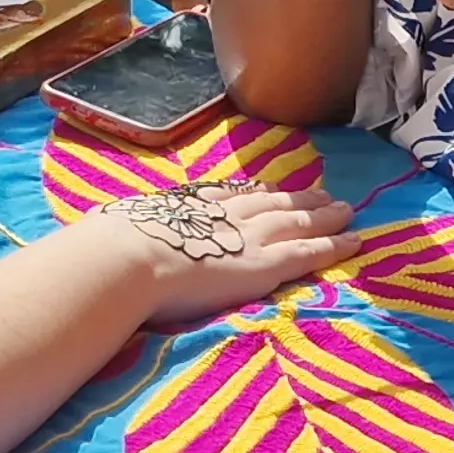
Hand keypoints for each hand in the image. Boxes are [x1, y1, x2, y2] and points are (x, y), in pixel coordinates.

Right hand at [79, 184, 355, 323]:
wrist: (130, 259)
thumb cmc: (115, 248)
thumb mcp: (119, 228)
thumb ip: (124, 233)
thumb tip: (100, 237)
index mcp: (190, 207)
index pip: (228, 196)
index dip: (253, 191)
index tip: (268, 187)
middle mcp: (226, 215)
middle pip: (271, 202)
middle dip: (298, 196)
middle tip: (322, 191)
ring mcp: (250, 238)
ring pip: (298, 220)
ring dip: (322, 213)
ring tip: (344, 209)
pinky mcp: (266, 265)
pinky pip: (309, 252)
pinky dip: (333, 245)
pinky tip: (352, 241)